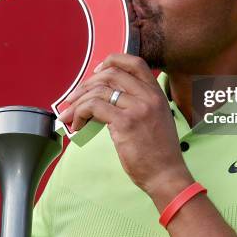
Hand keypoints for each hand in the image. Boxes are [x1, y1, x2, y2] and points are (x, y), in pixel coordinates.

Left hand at [59, 54, 193, 200]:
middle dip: (86, 84)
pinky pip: (94, 107)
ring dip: (78, 103)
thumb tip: (104, 98)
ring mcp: (138, 108)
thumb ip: (136, 104)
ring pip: (98, 91)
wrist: (166, 175)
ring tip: (69, 116)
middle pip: (111, 74)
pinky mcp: (125, 123)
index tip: (97, 72)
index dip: (112, 61)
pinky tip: (77, 125)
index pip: (134, 62)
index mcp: (156, 93)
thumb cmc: (158, 153)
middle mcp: (148, 96)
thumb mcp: (155, 119)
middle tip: (73, 98)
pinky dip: (80, 114)